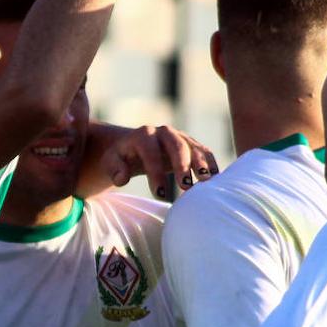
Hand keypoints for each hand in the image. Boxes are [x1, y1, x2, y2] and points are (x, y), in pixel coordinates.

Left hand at [103, 125, 217, 198]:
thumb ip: (115, 169)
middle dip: (182, 166)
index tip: (160, 194)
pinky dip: (211, 164)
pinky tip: (215, 180)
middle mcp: (164, 132)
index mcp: (143, 135)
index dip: (156, 173)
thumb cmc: (122, 157)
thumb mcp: (111, 161)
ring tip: (206, 182)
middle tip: (185, 187)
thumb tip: (122, 179)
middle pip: (177, 145)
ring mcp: (180, 136)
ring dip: (201, 164)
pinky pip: (204, 152)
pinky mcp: (192, 144)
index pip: (150, 152)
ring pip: (194, 147)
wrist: (135, 145)